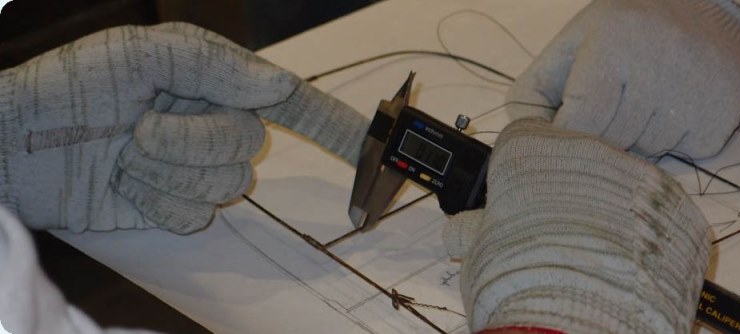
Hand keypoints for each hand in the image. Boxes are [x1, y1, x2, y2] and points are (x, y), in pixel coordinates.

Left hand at [0, 23, 367, 233]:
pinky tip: (127, 182)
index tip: (371, 145)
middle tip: (142, 125)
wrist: (18, 147)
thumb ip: (213, 63)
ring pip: (226, 185)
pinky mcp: (177, 207)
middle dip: (191, 139)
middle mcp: (216, 125)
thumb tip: (276, 85)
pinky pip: (196, 215)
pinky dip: (156, 201)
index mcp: (218, 83)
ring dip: (168, 169)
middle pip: (251, 147)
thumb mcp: (141, 53)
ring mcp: (197, 170)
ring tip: (127, 150)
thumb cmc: (75, 86)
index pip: (293, 104)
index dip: (336, 123)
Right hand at [443, 119, 710, 332]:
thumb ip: (473, 230)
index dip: (519, 170)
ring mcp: (635, 175)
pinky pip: (653, 213)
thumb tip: (459, 232)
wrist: (579, 318)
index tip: (517, 200)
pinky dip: (642, 234)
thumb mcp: (477, 251)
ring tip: (591, 253)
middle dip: (563, 187)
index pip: (523, 137)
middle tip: (552, 232)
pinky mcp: (675, 208)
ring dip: (605, 208)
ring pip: (617, 183)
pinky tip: (626, 264)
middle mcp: (585, 148)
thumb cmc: (516, 276)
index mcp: (530, 147)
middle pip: (573, 157)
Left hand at [505, 0, 739, 158]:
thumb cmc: (624, 30)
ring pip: (643, 154)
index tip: (568, 130)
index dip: (567, 135)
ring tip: (644, 100)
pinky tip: (674, 106)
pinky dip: (671, 142)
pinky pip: (680, 156)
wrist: (706, 8)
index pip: (578, 124)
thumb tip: (523, 139)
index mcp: (611, 48)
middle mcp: (656, 70)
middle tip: (610, 108)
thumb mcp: (572, 44)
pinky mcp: (720, 119)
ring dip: (635, 139)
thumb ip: (534, 89)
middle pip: (609, 144)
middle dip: (600, 137)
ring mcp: (692, 97)